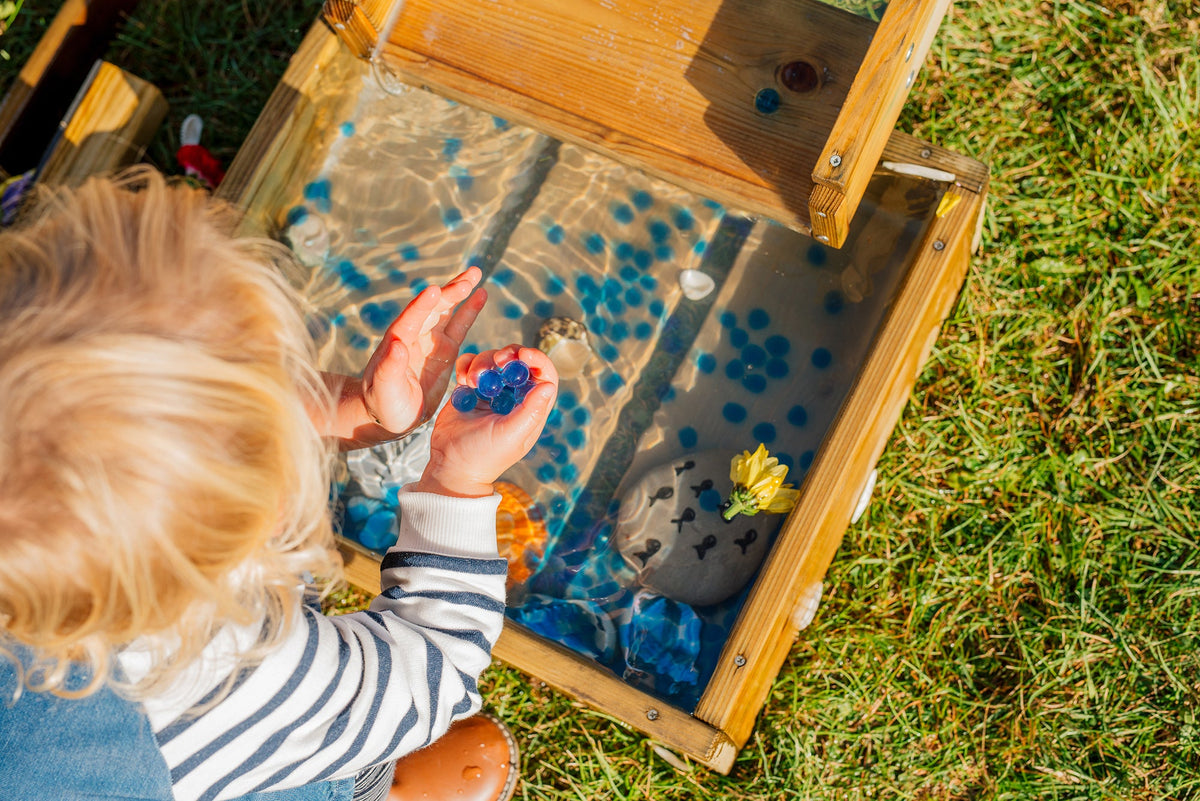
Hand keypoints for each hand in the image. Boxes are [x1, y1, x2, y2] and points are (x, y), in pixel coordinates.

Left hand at [358, 267, 486, 437]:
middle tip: (469, 277)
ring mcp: (430, 341)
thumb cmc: (383, 405)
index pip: (411, 319)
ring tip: (475, 274)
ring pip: (447, 311)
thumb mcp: (385, 390)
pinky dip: (469, 310)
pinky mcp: (444, 351)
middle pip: (433, 308)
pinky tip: (481, 294)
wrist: (390, 415)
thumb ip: (390, 368)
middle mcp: (414, 335)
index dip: (423, 305)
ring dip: (460, 292)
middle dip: (450, 292)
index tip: (435, 290)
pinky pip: (459, 326)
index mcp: (398, 342)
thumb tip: (398, 344)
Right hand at [415, 346, 557, 497]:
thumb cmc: (484, 456)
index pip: (543, 376)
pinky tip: (462, 379)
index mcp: (530, 408)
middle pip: (518, 362)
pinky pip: (470, 366)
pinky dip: (466, 365)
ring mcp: (491, 391)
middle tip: (498, 361)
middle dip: (508, 355)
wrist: (451, 465)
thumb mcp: (511, 435)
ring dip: (483, 363)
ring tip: (472, 382)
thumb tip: (548, 385)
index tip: (524, 354)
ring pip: (492, 360)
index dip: (538, 360)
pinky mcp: (469, 389)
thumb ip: (530, 411)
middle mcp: (513, 397)